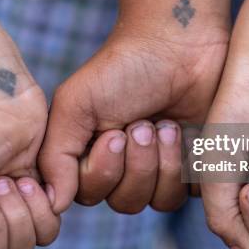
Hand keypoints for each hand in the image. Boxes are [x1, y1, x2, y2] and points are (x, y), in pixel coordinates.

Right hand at [39, 19, 228, 213]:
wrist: (179, 43)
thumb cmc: (121, 68)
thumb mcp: (75, 104)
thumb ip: (56, 156)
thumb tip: (53, 205)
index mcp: (91, 154)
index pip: (90, 194)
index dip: (105, 170)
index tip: (115, 132)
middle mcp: (125, 167)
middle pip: (126, 202)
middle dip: (138, 163)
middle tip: (145, 124)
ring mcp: (162, 167)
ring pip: (160, 201)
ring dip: (164, 162)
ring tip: (167, 125)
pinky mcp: (195, 164)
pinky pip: (192, 192)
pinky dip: (189, 163)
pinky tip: (187, 131)